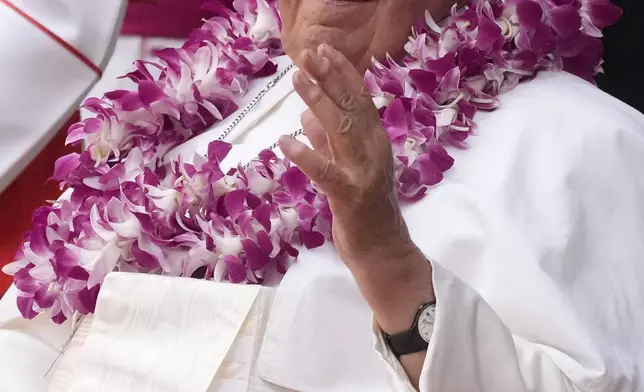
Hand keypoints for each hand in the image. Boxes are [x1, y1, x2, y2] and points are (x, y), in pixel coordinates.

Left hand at [280, 47, 434, 385]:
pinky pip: (326, 173)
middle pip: (353, 108)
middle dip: (331, 77)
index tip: (324, 50)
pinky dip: (306, 156)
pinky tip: (286, 141)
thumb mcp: (346, 169)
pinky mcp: (350, 198)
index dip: (342, 74)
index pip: (360, 101)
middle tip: (310, 51)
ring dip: (319, 103)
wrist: (382, 253)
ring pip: (342, 132)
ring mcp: (364, 174)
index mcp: (374, 144)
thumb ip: (330, 143)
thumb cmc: (364, 212)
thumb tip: (307, 116)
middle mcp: (373, 153)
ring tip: (297, 80)